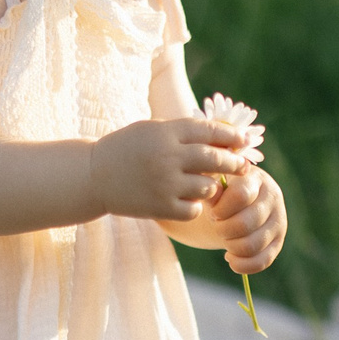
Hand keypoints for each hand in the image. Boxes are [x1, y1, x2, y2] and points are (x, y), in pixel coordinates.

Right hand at [90, 118, 250, 221]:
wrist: (93, 176)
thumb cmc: (128, 149)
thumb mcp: (153, 130)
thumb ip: (184, 132)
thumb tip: (225, 136)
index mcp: (166, 133)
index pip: (210, 132)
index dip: (232, 136)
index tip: (245, 141)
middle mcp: (167, 157)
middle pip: (216, 160)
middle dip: (234, 163)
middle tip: (243, 166)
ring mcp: (164, 184)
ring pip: (207, 188)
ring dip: (209, 187)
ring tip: (199, 184)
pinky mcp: (160, 207)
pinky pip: (193, 210)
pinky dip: (193, 206)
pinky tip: (184, 200)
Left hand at [205, 166, 285, 273]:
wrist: (234, 206)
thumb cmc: (221, 193)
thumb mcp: (213, 186)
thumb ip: (211, 189)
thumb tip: (211, 193)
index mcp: (255, 179)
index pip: (241, 196)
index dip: (221, 209)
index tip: (213, 212)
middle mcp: (273, 198)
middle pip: (244, 224)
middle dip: (222, 230)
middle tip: (217, 226)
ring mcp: (278, 221)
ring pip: (251, 246)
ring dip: (231, 247)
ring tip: (224, 238)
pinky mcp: (278, 243)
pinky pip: (261, 262)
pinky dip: (240, 265)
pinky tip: (229, 257)